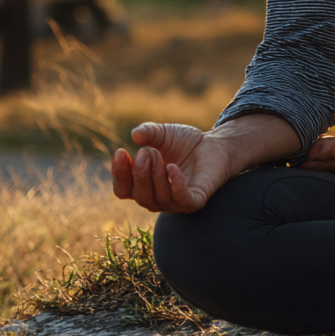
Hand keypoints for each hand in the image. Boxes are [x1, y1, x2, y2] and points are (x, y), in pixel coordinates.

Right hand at [112, 123, 234, 212]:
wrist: (215, 144)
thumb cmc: (185, 143)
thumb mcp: (164, 134)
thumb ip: (149, 133)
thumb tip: (135, 134)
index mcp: (144, 185)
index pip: (123, 189)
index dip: (119, 174)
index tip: (121, 152)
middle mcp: (157, 198)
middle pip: (139, 196)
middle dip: (140, 173)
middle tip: (146, 152)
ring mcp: (176, 202)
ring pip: (158, 199)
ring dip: (155, 176)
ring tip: (159, 155)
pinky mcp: (196, 201)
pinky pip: (182, 200)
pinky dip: (175, 185)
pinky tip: (172, 168)